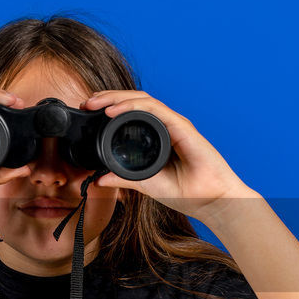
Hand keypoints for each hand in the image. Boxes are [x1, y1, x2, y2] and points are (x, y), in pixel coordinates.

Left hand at [81, 90, 255, 224]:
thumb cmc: (186, 193)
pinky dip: (132, 107)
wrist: (212, 201)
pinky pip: (154, 110)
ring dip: (116, 97)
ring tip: (96, 102)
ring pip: (142, 100)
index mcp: (158, 135)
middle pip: (134, 101)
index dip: (109, 108)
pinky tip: (114, 110)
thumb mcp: (145, 184)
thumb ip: (123, 178)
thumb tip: (99, 179)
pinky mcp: (181, 126)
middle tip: (86, 102)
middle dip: (108, 97)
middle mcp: (166, 125)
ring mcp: (174, 123)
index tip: (88, 112)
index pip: (131, 113)